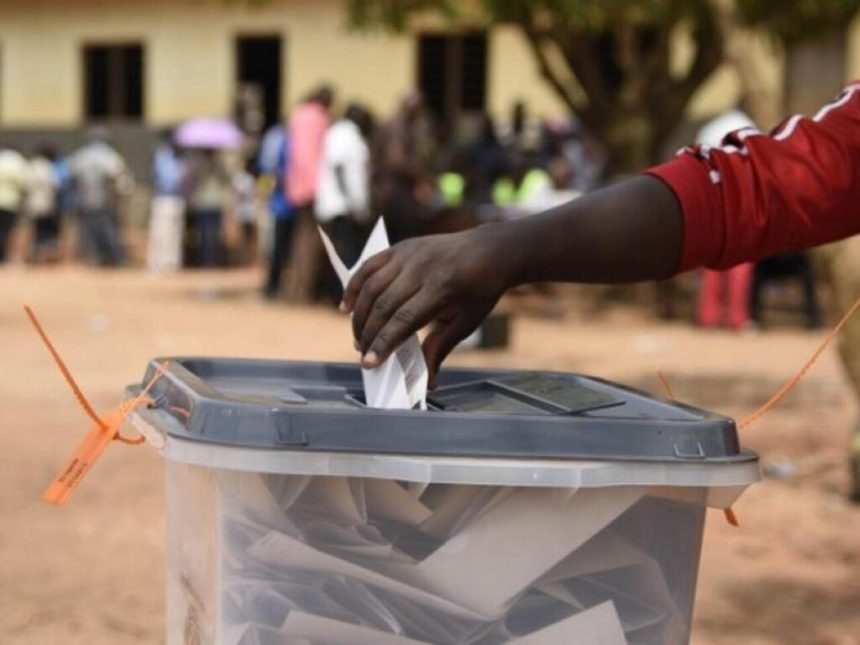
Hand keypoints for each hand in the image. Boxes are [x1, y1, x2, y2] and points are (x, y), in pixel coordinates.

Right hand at [341, 225, 515, 387]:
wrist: (489, 251)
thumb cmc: (479, 291)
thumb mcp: (466, 322)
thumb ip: (440, 349)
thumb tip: (427, 383)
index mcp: (442, 289)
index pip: (404, 320)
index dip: (383, 343)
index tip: (368, 363)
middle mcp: (422, 269)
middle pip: (383, 306)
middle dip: (368, 333)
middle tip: (362, 352)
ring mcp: (408, 255)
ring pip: (371, 287)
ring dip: (359, 315)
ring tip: (358, 336)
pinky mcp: (400, 248)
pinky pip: (368, 267)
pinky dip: (353, 287)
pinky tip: (346, 307)